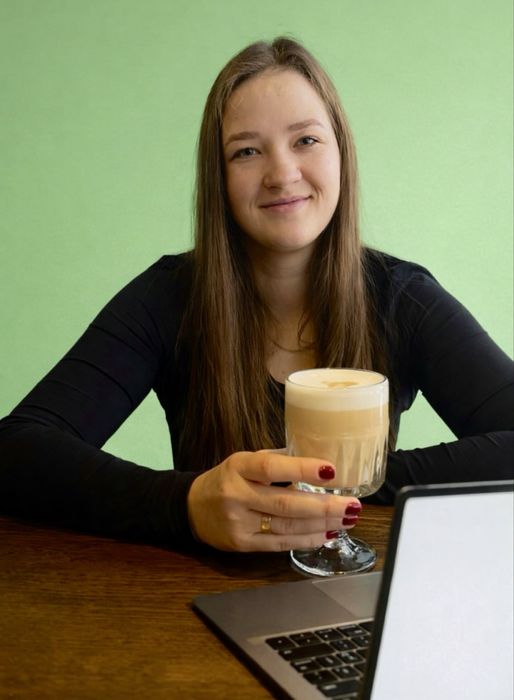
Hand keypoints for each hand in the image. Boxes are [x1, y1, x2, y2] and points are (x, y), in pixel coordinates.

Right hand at [187, 451, 361, 551]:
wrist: (191, 507)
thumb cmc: (227, 479)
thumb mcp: (244, 461)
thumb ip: (277, 461)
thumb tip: (319, 465)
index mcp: (238, 466)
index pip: (272, 467)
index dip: (303, 469)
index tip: (331, 471)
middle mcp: (236, 494)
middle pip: (285, 502)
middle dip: (324, 506)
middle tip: (351, 505)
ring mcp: (238, 522)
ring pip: (286, 525)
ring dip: (321, 524)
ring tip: (346, 520)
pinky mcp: (242, 544)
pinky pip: (280, 544)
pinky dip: (306, 539)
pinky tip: (326, 534)